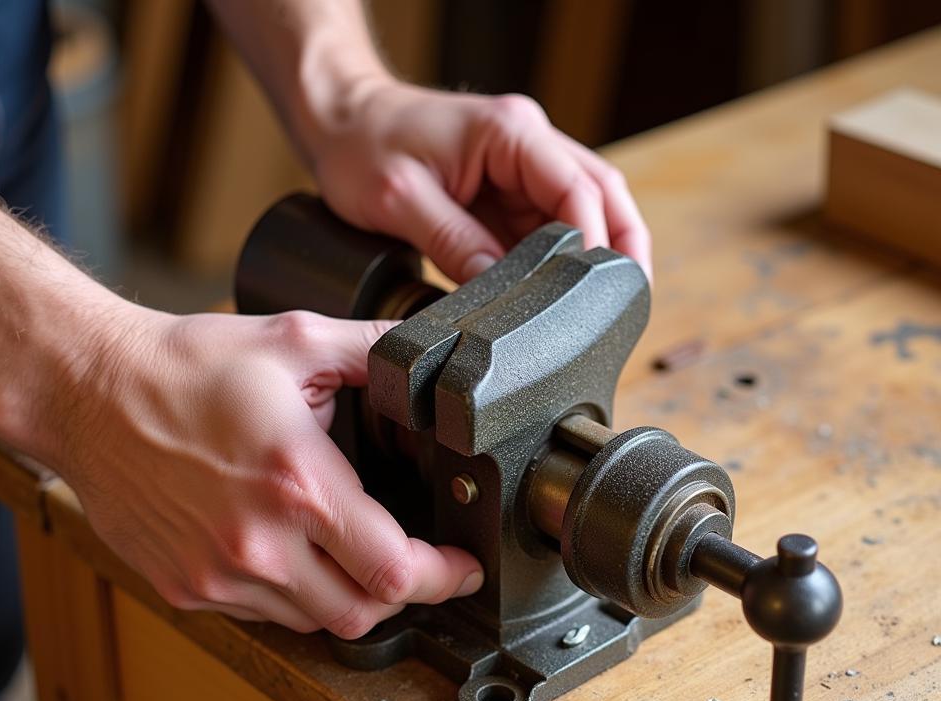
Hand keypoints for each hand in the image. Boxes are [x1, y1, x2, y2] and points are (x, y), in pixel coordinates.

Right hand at [57, 306, 482, 635]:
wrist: (86, 392)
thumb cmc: (184, 366)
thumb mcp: (295, 340)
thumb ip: (376, 351)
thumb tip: (431, 358)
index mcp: (298, 484)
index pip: (395, 571)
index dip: (443, 577)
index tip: (460, 567)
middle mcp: (259, 543)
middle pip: (362, 614)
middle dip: (401, 594)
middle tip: (412, 563)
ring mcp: (218, 575)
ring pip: (314, 622)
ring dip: (346, 597)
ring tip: (350, 555)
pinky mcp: (187, 589)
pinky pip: (263, 617)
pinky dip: (292, 597)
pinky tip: (292, 556)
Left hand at [308, 80, 650, 282]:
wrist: (340, 120)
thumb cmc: (362, 146)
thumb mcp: (401, 200)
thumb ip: (455, 243)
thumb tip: (498, 291)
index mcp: (510, 133)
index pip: (577, 188)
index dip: (594, 241)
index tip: (593, 292)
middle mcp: (526, 144)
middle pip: (600, 194)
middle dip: (622, 247)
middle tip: (630, 303)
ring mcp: (519, 168)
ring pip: (581, 212)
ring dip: (594, 257)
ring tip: (604, 308)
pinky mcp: (505, 191)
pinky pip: (545, 226)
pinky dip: (559, 261)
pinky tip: (560, 296)